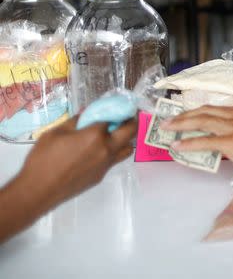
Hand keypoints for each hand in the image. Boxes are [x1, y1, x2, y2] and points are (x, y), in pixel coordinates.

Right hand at [18, 116, 135, 210]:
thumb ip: (75, 121)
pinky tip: (98, 151)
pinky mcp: (102, 175)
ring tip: (114, 134)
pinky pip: (114, 160)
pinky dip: (112, 152)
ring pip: (127, 148)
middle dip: (130, 120)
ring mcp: (106, 164)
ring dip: (125, 139)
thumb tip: (87, 112)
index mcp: (95, 135)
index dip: (112, 109)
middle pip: (131, 131)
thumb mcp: (55, 132)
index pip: (113, 116)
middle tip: (124, 116)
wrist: (38, 190)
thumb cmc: (43, 159)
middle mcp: (107, 149)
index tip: (112, 106)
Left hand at [162, 105, 232, 178]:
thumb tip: (220, 140)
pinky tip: (178, 146)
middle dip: (183, 116)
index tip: (182, 116)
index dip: (194, 112)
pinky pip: (206, 140)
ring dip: (181, 125)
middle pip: (204, 112)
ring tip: (167, 130)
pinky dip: (189, 142)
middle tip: (167, 122)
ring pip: (202, 121)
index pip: (213, 109)